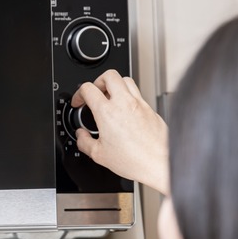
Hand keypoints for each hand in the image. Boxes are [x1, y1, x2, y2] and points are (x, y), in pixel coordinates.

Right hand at [71, 69, 169, 194]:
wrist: (159, 164)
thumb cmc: (134, 160)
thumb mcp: (99, 155)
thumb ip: (84, 142)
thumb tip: (81, 136)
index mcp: (107, 112)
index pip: (88, 88)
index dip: (79, 93)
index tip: (79, 102)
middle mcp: (124, 103)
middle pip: (109, 75)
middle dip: (98, 81)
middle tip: (95, 93)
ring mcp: (139, 104)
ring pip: (126, 80)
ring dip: (115, 85)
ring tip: (111, 98)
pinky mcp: (150, 109)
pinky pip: (138, 94)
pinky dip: (129, 97)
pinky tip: (126, 111)